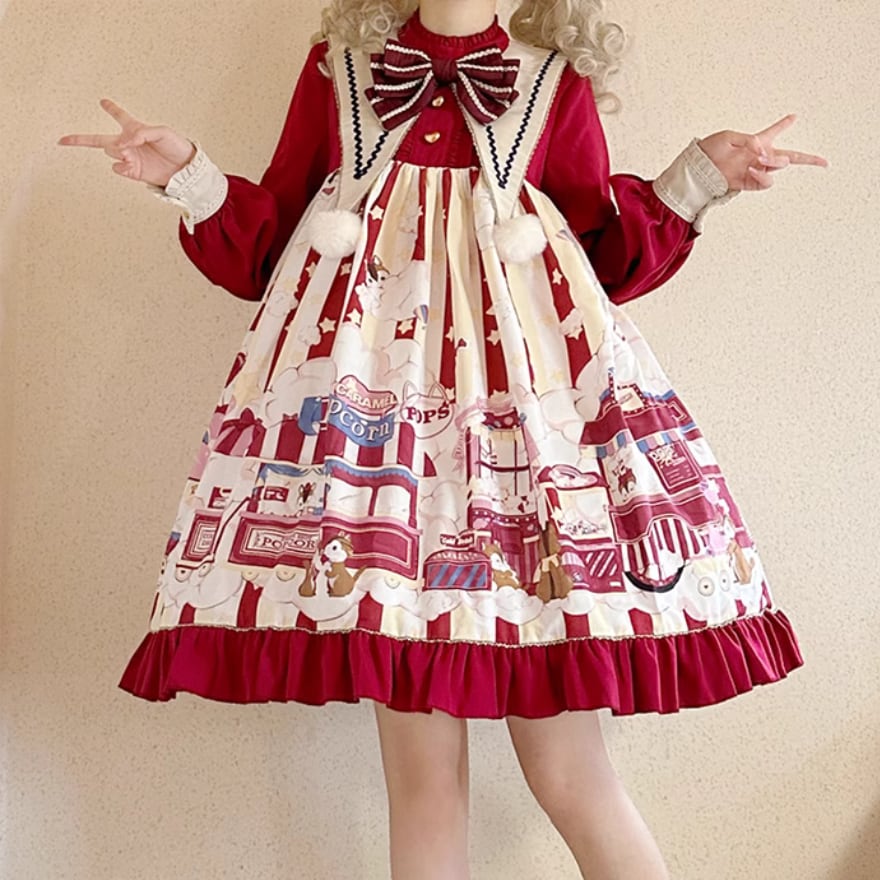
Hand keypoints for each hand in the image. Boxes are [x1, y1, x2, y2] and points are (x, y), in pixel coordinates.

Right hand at [57, 98, 196, 188]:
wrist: (186, 169)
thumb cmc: (177, 146)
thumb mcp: (161, 132)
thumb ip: (139, 133)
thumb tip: (122, 145)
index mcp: (135, 129)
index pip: (120, 116)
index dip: (111, 108)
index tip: (103, 101)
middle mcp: (129, 143)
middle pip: (98, 140)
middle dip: (78, 140)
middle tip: (62, 140)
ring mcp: (129, 158)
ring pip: (110, 151)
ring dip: (117, 150)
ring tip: (131, 151)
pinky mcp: (133, 172)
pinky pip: (117, 168)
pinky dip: (121, 165)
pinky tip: (129, 162)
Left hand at [698, 115, 827, 191]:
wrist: (698, 169)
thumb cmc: (710, 151)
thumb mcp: (729, 137)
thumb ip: (749, 141)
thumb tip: (763, 152)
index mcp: (756, 142)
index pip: (774, 132)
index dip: (784, 124)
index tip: (794, 116)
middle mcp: (759, 157)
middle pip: (789, 157)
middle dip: (808, 159)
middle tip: (823, 161)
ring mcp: (756, 170)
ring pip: (779, 168)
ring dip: (775, 162)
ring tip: (761, 159)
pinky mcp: (750, 183)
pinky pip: (766, 181)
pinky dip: (763, 175)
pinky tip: (754, 169)